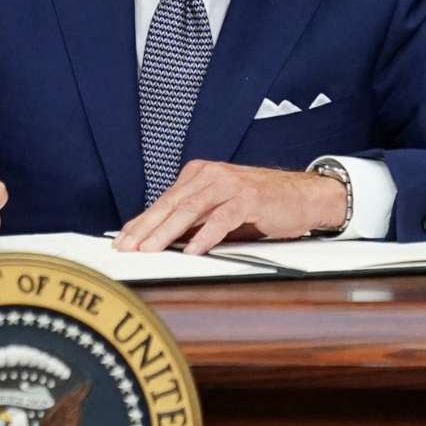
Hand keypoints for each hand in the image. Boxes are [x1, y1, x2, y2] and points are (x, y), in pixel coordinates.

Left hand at [114, 161, 345, 255]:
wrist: (303, 196)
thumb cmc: (261, 206)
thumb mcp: (220, 210)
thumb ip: (193, 221)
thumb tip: (160, 241)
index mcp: (200, 175)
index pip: (163, 201)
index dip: (141, 222)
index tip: (121, 241)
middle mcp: (211, 175)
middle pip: (171, 204)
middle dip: (145, 228)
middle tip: (127, 248)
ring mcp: (230, 184)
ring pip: (191, 210)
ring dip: (167, 233)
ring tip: (150, 251)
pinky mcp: (249, 198)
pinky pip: (222, 219)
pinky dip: (205, 236)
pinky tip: (191, 250)